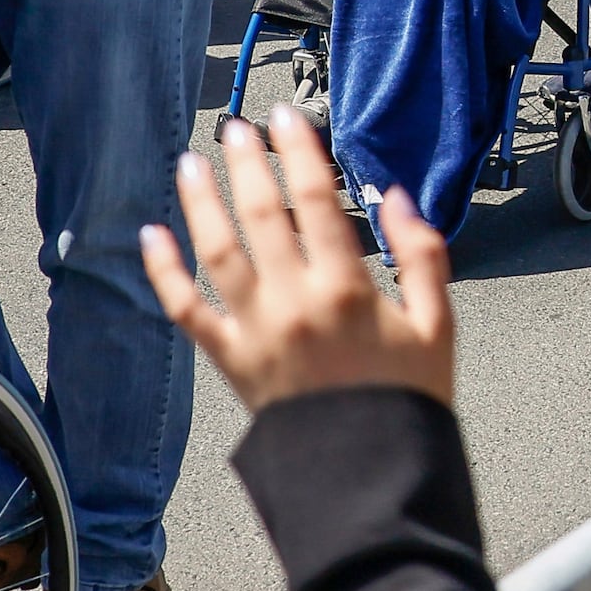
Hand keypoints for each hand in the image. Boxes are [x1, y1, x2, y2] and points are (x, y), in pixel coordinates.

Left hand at [141, 109, 454, 412]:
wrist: (368, 472)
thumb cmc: (407, 400)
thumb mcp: (438, 324)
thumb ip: (422, 255)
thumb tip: (395, 197)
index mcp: (346, 289)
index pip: (315, 199)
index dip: (298, 151)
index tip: (286, 119)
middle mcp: (294, 302)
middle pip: (261, 214)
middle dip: (245, 163)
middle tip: (235, 127)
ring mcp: (256, 330)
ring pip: (216, 251)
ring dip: (200, 201)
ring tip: (191, 162)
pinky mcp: (231, 360)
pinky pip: (187, 309)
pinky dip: (164, 272)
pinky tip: (152, 236)